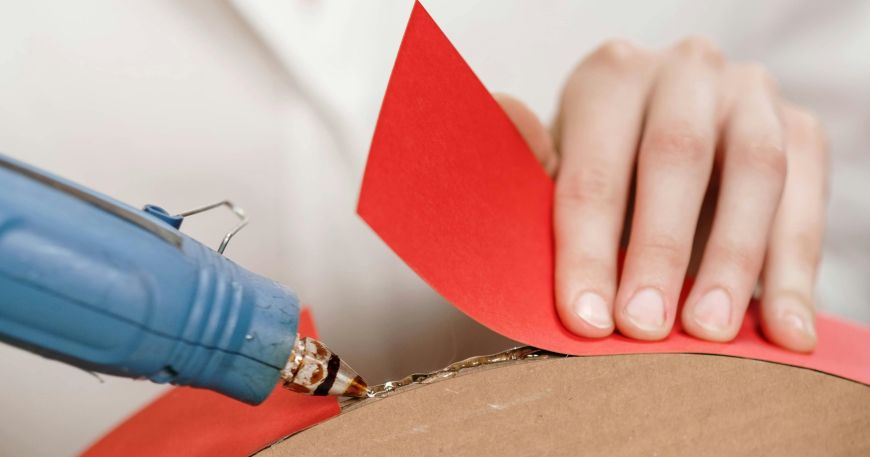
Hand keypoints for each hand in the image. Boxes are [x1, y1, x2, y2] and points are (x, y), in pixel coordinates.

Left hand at [495, 37, 827, 351]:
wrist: (669, 127)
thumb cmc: (604, 163)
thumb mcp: (562, 164)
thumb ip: (536, 172)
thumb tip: (509, 161)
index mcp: (611, 77)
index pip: (593, 168)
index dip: (586, 248)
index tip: (586, 318)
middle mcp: (683, 70)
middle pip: (674, 158)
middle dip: (659, 251)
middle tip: (645, 327)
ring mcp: (749, 93)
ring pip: (753, 174)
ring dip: (733, 262)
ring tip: (711, 333)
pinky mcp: (801, 128)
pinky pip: (806, 201)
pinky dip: (796, 272)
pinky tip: (785, 329)